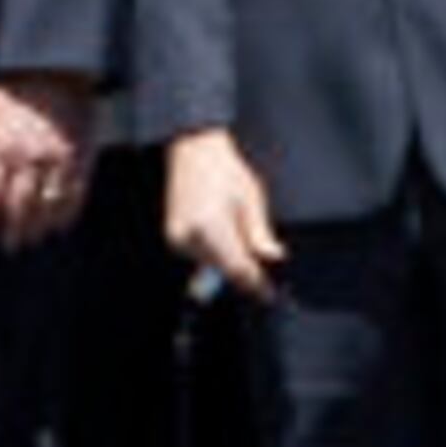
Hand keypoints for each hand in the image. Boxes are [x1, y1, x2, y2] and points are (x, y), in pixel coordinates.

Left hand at [0, 70, 96, 251]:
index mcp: (2, 148)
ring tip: (34, 240)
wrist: (55, 70)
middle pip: (19, 206)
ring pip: (48, 205)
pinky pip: (76, 193)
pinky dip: (68, 213)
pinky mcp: (82, 157)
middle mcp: (29, 158)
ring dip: (40, 227)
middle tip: (10, 245)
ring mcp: (58, 160)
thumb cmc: (15, 92)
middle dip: (13, 230)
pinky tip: (61, 225)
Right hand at [163, 125, 285, 302]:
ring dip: (229, 260)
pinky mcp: (172, 236)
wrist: (195, 152)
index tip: (268, 294)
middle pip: (223, 269)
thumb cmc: (222, 169)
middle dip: (245, 270)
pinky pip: (199, 255)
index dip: (255, 284)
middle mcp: (188, 236)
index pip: (237, 268)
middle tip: (262, 261)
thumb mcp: (251, 200)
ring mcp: (177, 237)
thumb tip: (272, 257)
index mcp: (209, 227)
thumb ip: (260, 235)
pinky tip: (223, 232)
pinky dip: (215, 252)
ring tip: (237, 231)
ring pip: (211, 265)